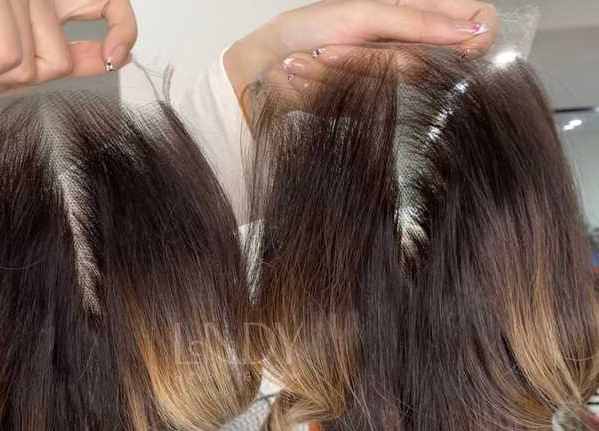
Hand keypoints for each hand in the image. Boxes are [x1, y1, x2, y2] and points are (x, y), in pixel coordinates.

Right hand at [0, 0, 136, 102]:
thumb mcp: (20, 67)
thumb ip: (67, 59)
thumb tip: (115, 57)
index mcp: (44, 0)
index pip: (106, 3)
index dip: (122, 29)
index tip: (116, 57)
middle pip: (63, 56)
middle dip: (27, 79)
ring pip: (40, 64)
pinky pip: (11, 59)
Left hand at [224, 0, 497, 99]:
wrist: (270, 63)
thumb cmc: (313, 28)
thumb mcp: (368, 15)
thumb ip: (421, 24)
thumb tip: (476, 32)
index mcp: (417, 11)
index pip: (478, 22)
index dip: (475, 37)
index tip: (460, 50)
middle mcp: (409, 44)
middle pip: (429, 60)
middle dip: (381, 55)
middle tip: (339, 45)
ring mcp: (390, 75)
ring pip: (397, 80)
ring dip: (350, 66)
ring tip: (322, 54)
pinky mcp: (370, 101)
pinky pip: (371, 98)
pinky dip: (336, 81)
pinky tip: (315, 68)